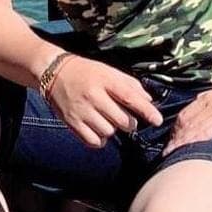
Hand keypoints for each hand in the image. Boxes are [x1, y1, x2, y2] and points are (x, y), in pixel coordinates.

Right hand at [47, 57, 162, 147]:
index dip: (146, 111)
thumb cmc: (87, 71)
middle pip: (122, 121)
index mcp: (105, 80)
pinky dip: (100, 139)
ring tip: (107, 119)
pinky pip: (94, 141)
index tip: (157, 120)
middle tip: (125, 117)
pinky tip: (98, 129)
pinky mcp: (72, 122)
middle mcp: (94, 96)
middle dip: (129, 122)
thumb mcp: (109, 71)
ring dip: (112, 129)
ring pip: (109, 132)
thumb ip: (130, 85)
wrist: (54, 72)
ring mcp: (82, 110)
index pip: (130, 98)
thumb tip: (149, 101)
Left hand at [163, 83, 211, 155]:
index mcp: (208, 97)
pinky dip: (194, 141)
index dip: (176, 130)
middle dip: (174, 138)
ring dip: (180, 142)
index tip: (171, 142)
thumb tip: (203, 120)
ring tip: (173, 156)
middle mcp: (209, 103)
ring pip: (192, 127)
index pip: (185, 114)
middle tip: (168, 153)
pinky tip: (187, 150)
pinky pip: (205, 131)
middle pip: (185, 122)